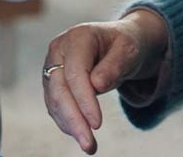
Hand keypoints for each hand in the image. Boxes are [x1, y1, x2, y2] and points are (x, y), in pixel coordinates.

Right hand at [43, 10, 168, 153]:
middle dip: (73, 119)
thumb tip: (96, 85)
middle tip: (89, 145)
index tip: (98, 124)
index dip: (84, 100)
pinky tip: (81, 134)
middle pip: (59, 88)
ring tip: (89, 146)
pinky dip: (67, 122)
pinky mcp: (53, 81)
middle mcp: (59, 50)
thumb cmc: (125, 45)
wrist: (119, 45)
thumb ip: (114, 65)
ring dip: (69, 125)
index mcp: (77, 37)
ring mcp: (53, 65)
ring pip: (54, 100)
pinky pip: (55, 105)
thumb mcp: (129, 50)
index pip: (75, 72)